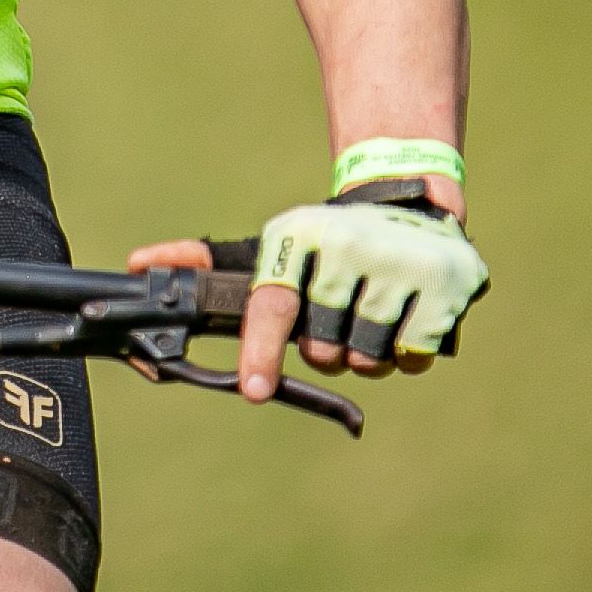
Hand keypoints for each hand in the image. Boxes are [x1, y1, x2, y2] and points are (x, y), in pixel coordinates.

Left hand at [140, 190, 483, 401]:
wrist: (409, 201)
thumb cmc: (324, 242)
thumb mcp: (271, 245)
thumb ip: (208, 264)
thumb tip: (142, 266)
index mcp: (297, 236)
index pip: (273, 304)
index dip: (261, 351)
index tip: (253, 390)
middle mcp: (349, 245)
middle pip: (323, 349)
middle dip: (324, 350)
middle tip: (335, 317)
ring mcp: (403, 262)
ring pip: (369, 359)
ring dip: (366, 353)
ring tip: (371, 313)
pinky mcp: (449, 283)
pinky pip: (414, 357)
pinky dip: (407, 351)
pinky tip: (406, 316)